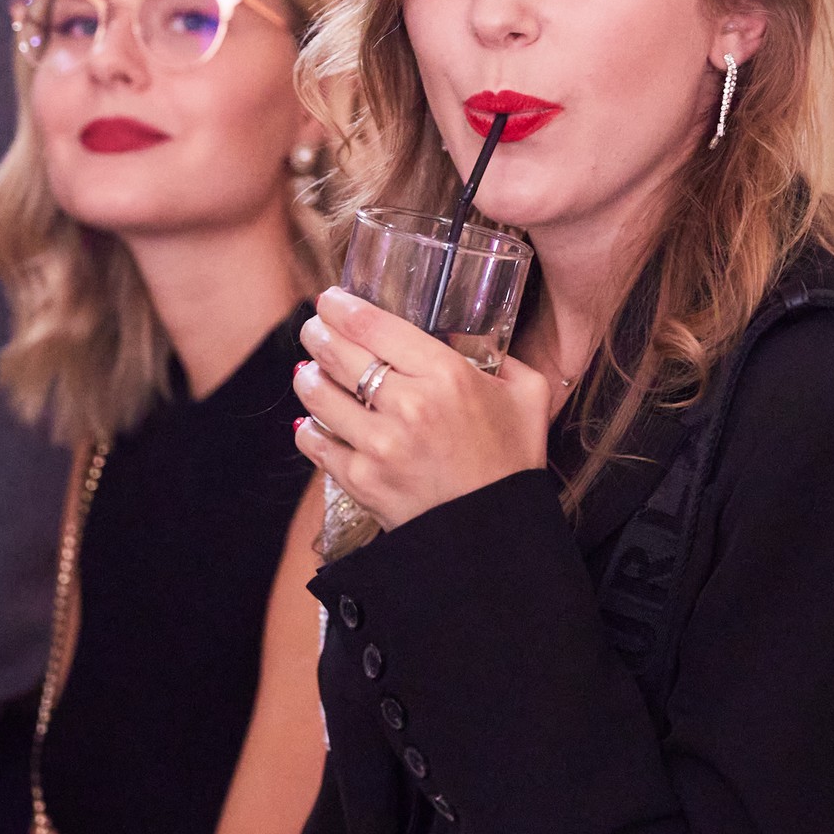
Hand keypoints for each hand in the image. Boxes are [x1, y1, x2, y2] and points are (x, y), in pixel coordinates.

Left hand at [293, 287, 549, 531]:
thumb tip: (471, 335)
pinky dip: (309, 428)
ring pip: (317, 395)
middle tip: (315, 329)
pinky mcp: (361, 480)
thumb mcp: (526, 394)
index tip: (331, 300)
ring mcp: (380, 445)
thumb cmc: (512, 461)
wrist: (496, 533)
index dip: (341, 307)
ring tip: (309, 370)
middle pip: (338, 353)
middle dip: (317, 333)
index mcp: (447, 375)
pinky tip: (313, 419)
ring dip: (307, 377)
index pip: (373, 325)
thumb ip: (503, 356)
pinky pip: (316, 443)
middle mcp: (408, 405)